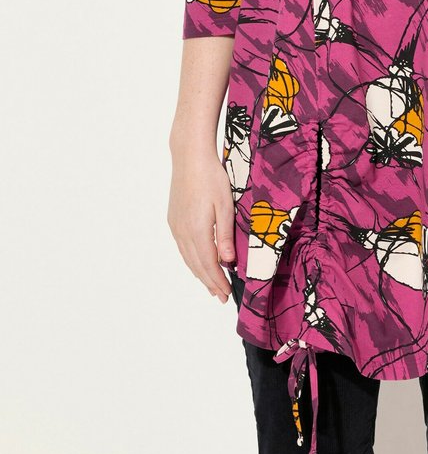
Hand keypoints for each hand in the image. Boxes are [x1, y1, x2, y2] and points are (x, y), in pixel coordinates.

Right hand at [167, 145, 235, 302]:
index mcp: (197, 231)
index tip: (227, 294)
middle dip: (209, 282)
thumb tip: (229, 262)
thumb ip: (226, 235)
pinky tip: (199, 262)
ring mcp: (176, 226)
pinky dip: (192, 260)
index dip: (218, 281)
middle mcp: (183, 232)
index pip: (209, 265)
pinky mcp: (173, 220)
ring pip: (188, 258)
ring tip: (211, 284)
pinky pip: (183, 247)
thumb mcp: (226, 205)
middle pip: (197, 265)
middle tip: (221, 296)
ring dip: (200, 273)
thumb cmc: (211, 177)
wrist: (190, 157)